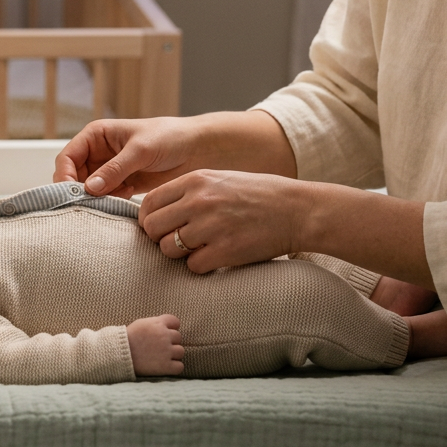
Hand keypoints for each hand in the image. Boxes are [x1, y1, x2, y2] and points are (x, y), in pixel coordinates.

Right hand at [53, 117, 205, 197]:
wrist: (197, 149)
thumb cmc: (170, 137)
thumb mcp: (141, 150)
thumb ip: (115, 169)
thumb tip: (90, 188)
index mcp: (96, 135)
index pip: (68, 157)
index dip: (64, 175)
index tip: (71, 193)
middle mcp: (98, 152)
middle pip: (74, 176)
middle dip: (78, 191)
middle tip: (88, 205)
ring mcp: (109, 170)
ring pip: (88, 190)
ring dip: (94, 199)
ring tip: (109, 202)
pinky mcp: (122, 184)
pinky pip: (106, 198)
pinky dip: (109, 203)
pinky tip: (123, 200)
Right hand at [127, 314, 184, 375]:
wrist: (118, 354)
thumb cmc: (127, 338)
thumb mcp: (141, 324)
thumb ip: (156, 323)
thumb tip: (167, 326)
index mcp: (158, 324)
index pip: (175, 322)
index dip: (171, 328)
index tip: (164, 334)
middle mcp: (164, 336)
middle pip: (178, 337)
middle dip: (170, 342)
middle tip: (158, 347)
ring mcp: (166, 351)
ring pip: (181, 352)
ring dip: (173, 355)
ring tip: (161, 357)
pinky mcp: (166, 366)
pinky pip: (180, 366)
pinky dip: (174, 367)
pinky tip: (165, 366)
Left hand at [139, 170, 305, 273]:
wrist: (297, 210)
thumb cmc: (258, 196)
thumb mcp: (220, 180)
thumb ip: (188, 192)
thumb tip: (156, 212)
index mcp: (195, 180)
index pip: (149, 203)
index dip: (148, 220)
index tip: (158, 228)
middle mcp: (199, 201)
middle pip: (152, 228)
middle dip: (159, 238)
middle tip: (176, 242)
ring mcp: (211, 226)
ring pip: (168, 249)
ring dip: (180, 255)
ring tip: (200, 248)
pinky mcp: (225, 250)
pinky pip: (193, 266)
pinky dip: (201, 266)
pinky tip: (217, 257)